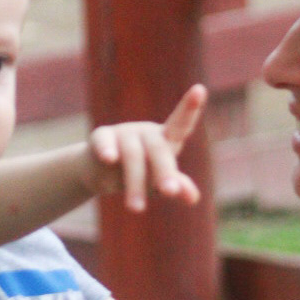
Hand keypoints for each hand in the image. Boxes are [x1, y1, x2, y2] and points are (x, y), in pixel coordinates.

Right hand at [88, 83, 206, 211]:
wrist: (99, 173)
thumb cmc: (140, 174)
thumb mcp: (159, 182)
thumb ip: (177, 186)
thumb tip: (193, 198)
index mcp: (166, 139)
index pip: (181, 124)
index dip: (190, 108)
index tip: (200, 89)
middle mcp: (147, 132)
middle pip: (159, 150)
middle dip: (164, 173)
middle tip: (170, 192)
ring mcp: (124, 132)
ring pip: (133, 157)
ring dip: (135, 185)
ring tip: (136, 210)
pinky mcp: (102, 136)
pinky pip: (105, 142)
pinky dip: (107, 150)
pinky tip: (110, 159)